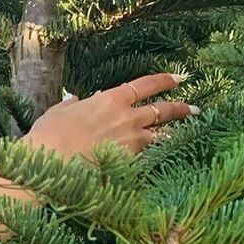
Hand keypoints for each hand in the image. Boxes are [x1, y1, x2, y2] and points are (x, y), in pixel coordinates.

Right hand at [23, 72, 197, 163]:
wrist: (51, 164)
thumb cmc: (49, 135)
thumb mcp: (58, 112)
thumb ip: (71, 105)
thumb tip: (77, 100)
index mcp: (111, 101)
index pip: (145, 85)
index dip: (164, 80)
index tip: (179, 78)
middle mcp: (127, 119)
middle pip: (162, 110)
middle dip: (180, 108)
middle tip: (193, 108)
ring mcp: (131, 144)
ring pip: (160, 136)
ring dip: (171, 134)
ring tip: (181, 135)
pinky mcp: (128, 165)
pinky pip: (145, 158)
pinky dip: (150, 156)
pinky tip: (158, 160)